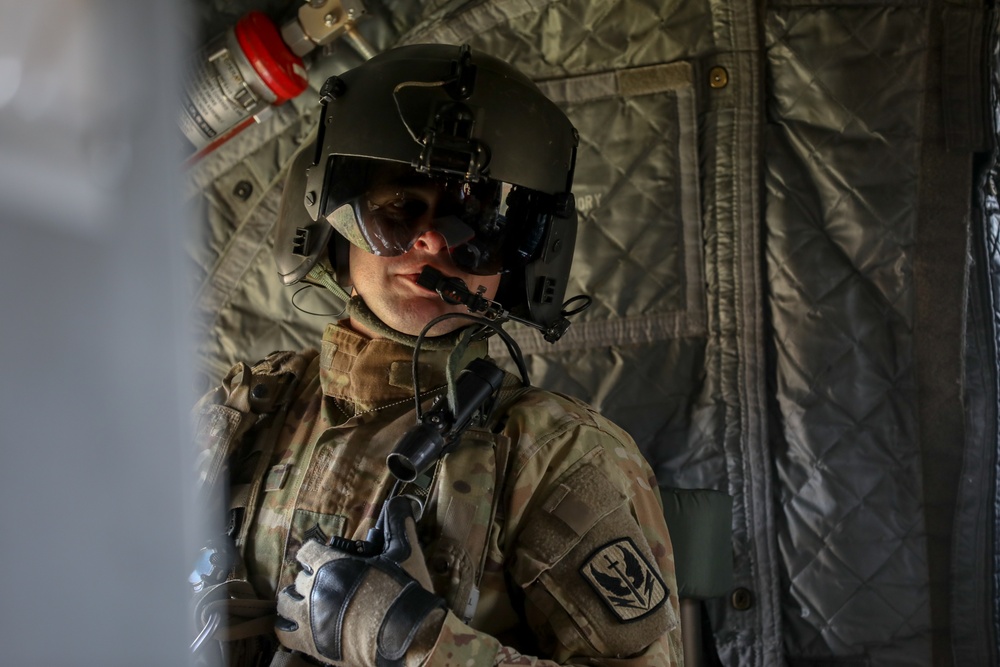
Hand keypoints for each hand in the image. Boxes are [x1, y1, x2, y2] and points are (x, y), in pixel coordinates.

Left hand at [275, 496, 446, 665]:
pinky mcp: (310, 643)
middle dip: (312, 579)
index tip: (325, 558)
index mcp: (330, 564)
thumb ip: (397, 526)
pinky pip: (283, 634)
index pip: (307, 551)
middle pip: (299, 578)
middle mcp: (313, 589)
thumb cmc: (402, 593)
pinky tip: (298, 626)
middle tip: (328, 585)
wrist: (406, 636)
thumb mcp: (403, 553)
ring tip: (308, 604)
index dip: (316, 554)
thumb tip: (401, 502)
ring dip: (294, 601)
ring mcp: (309, 617)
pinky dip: (287, 628)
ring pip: (285, 604)